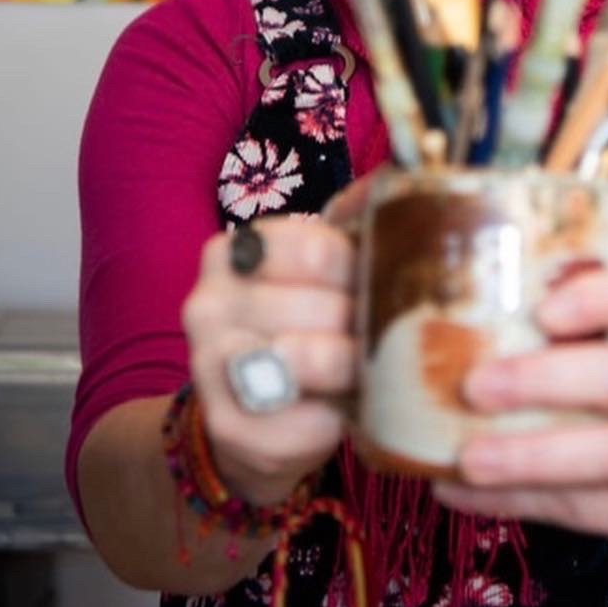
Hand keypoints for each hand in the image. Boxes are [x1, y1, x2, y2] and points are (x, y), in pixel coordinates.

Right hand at [181, 192, 364, 507]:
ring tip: (361, 371)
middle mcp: (208, 303)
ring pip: (308, 359)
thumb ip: (350, 226)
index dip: (362, 271)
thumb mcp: (317, 273)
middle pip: (321, 306)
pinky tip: (334, 413)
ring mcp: (209, 366)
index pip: (320, 249)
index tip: (374, 285)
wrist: (252, 418)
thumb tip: (399, 179)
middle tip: (374, 337)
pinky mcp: (228, 426)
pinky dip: (335, 421)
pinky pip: (307, 421)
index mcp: (234, 253)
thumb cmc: (298, 327)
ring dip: (351, 370)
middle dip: (363, 325)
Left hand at [433, 263, 607, 564]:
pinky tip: (457, 490)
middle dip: (545, 381)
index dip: (600, 300)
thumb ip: (567, 335)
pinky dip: (511, 500)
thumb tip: (449, 322)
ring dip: (530, 456)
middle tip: (475, 385)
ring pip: (607, 454)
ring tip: (468, 459)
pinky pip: (576, 509)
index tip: (544, 310)